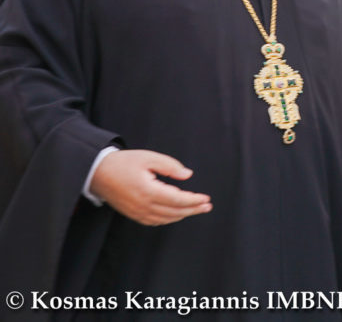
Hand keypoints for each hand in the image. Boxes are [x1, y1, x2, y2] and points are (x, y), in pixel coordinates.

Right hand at [90, 149, 211, 225]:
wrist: (97, 173)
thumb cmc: (123, 162)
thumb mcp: (149, 157)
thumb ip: (170, 166)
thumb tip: (188, 175)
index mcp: (148, 191)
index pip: (177, 200)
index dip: (194, 201)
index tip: (206, 199)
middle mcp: (143, 205)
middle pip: (174, 212)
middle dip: (193, 209)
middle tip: (207, 206)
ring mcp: (137, 212)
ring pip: (166, 219)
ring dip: (183, 215)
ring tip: (196, 209)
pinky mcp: (133, 214)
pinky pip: (155, 221)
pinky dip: (169, 219)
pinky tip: (177, 214)